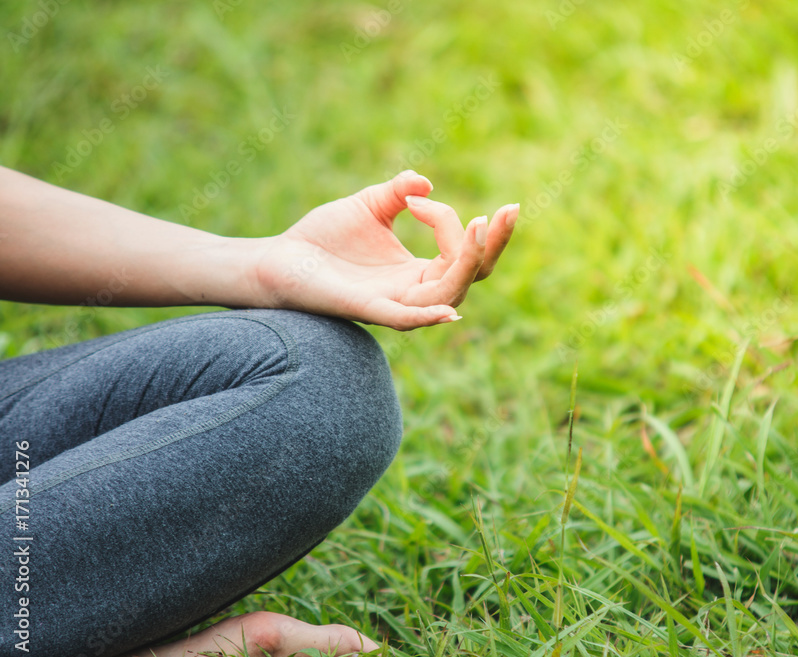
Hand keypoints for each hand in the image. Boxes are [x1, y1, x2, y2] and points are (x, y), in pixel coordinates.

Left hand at [253, 171, 517, 329]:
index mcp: (418, 272)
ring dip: (469, 262)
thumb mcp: (368, 206)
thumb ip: (398, 192)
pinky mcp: (367, 309)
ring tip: (479, 227)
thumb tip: (424, 184)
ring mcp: (394, 303)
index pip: (461, 253)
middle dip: (493, 243)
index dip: (452, 222)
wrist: (276, 259)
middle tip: (509, 210)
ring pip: (449, 293)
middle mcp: (414, 292)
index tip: (416, 198)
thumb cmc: (322, 240)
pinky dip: (430, 315)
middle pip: (472, 276)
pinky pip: (406, 320)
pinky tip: (450, 309)